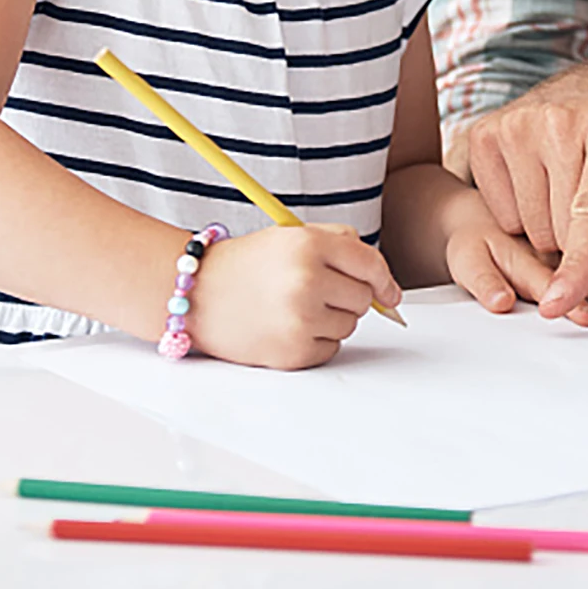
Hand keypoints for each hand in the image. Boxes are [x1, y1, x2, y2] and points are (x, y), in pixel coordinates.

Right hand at [189, 223, 401, 369]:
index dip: (386, 281)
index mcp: (310, 245)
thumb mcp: (293, 235)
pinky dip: (318, 340)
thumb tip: (383, 282)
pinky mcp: (291, 352)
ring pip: (350, 324)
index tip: (390, 293)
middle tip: (319, 290)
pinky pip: (331, 348)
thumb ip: (341, 244)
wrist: (197, 294)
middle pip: (364, 298)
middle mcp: (307, 281)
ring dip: (333, 318)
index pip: (371, 265)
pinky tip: (289, 326)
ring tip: (298, 306)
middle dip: (351, 295)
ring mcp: (299, 320)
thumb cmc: (247, 264)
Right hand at [459, 59, 587, 319]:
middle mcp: (560, 119)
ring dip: (558, 227)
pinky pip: (503, 212)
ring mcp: (519, 124)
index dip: (580, 263)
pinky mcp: (490, 133)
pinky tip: (548, 179)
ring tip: (579, 187)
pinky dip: (527, 211)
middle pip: (562, 232)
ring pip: (532, 228)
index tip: (559, 302)